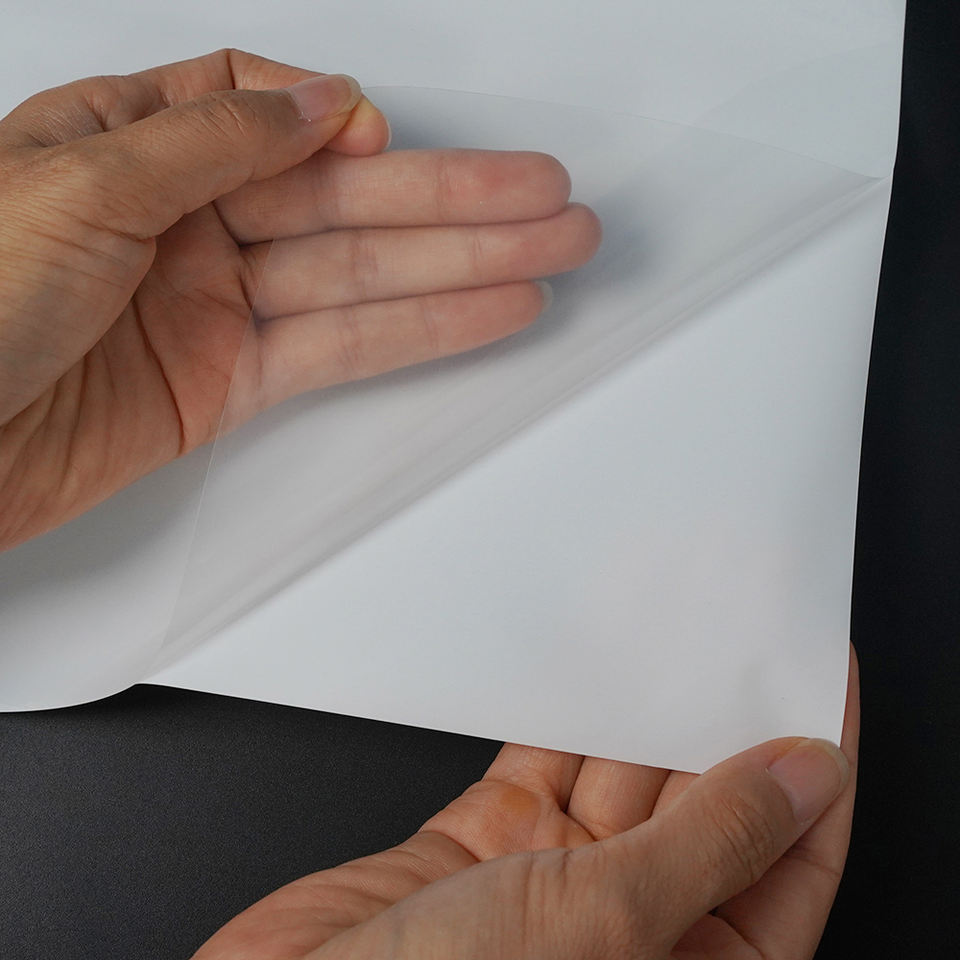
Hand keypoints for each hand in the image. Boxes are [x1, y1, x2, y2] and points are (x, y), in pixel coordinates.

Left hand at [0, 49, 599, 548]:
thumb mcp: (79, 181)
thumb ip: (213, 136)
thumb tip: (320, 99)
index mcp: (131, 143)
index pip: (263, 108)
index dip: (336, 120)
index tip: (382, 138)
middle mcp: (183, 219)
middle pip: (344, 198)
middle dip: (455, 199)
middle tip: (550, 199)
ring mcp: (215, 304)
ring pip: (361, 274)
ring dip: (463, 265)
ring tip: (552, 250)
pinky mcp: (231, 382)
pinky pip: (341, 348)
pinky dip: (417, 331)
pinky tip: (485, 311)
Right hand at [193, 648, 857, 959]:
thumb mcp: (605, 928)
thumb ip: (713, 846)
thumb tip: (806, 773)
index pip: (791, 856)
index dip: (817, 766)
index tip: (823, 678)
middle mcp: (634, 933)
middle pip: (707, 801)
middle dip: (724, 714)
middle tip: (741, 626)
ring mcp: (558, 886)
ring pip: (626, 770)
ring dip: (648, 698)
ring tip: (673, 622)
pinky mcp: (489, 843)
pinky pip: (549, 758)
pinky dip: (572, 708)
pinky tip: (591, 662)